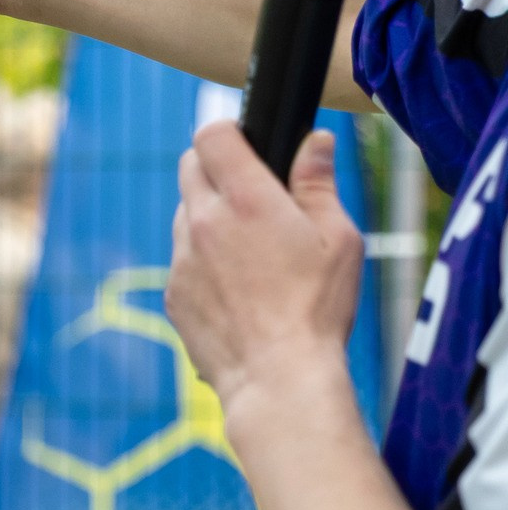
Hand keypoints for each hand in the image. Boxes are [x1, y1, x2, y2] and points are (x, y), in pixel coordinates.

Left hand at [165, 124, 363, 420]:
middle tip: (250, 192)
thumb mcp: (338, 238)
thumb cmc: (316, 309)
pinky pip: (181, 259)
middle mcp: (203, 222)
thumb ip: (318, 182)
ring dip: (208, 216)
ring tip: (249, 248)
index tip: (245, 143)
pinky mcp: (172, 293)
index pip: (212, 135)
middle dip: (214, 168)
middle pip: (189, 168)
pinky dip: (202, 260)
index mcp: (245, 199)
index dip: (228, 131)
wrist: (278, 378)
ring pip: (184, 214)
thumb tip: (314, 139)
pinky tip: (237, 286)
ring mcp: (181, 259)